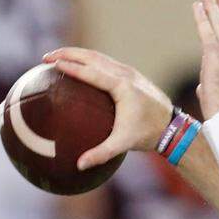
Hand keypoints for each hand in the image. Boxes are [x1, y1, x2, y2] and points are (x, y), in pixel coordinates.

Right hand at [43, 48, 172, 170]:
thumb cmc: (147, 134)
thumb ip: (101, 153)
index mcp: (122, 87)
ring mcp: (129, 72)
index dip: (71, 67)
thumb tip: (79, 165)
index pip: (91, 72)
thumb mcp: (123, 144)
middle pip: (92, 57)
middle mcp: (126, 74)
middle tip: (46, 57)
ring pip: (99, 56)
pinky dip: (89, 60)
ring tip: (56, 57)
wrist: (172, 127)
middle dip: (68, 53)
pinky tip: (77, 67)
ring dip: (77, 54)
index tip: (52, 64)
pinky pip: (106, 63)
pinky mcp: (131, 75)